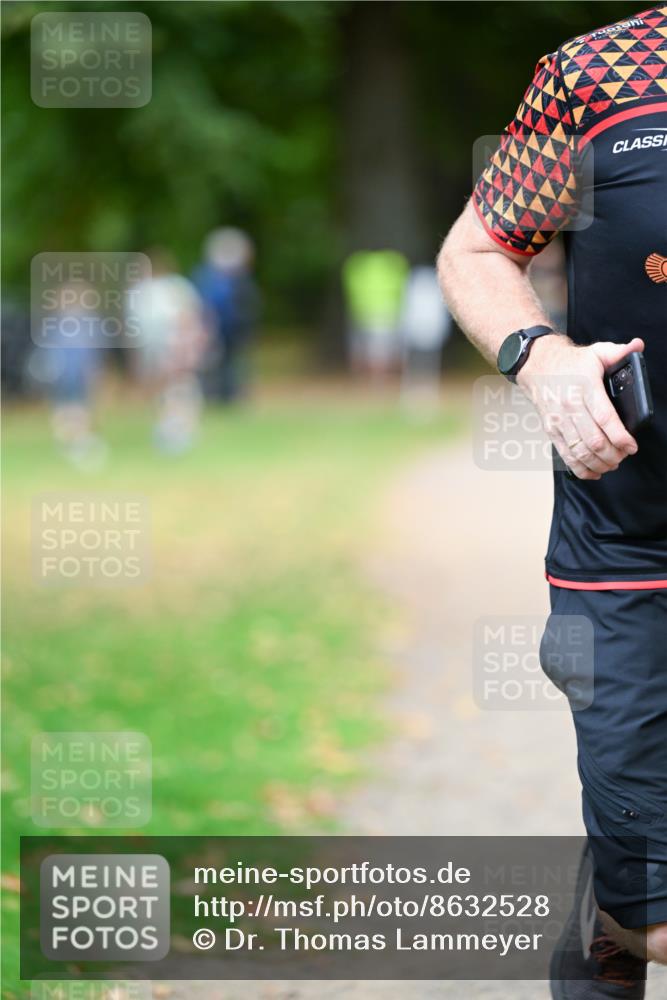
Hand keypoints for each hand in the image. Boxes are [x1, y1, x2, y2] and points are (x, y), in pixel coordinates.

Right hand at [516, 334, 643, 479]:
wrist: (536, 365)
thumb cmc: (569, 362)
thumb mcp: (596, 352)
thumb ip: (619, 351)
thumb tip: (637, 346)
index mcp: (584, 387)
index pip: (605, 418)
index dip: (620, 437)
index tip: (632, 445)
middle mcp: (570, 406)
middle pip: (594, 441)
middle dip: (613, 454)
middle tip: (624, 455)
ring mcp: (559, 421)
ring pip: (581, 452)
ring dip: (599, 463)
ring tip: (612, 464)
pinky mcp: (551, 430)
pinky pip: (566, 456)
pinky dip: (581, 469)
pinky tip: (594, 471)